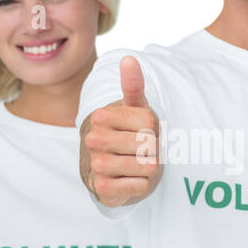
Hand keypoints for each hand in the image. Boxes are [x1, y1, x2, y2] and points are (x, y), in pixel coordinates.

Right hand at [81, 55, 161, 206]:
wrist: (112, 170)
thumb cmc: (128, 134)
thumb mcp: (134, 109)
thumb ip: (133, 85)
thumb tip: (129, 59)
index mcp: (100, 116)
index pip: (149, 121)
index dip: (154, 128)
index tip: (142, 131)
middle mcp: (93, 139)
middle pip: (148, 143)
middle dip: (152, 149)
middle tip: (140, 150)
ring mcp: (96, 165)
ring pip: (146, 165)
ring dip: (149, 168)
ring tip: (136, 164)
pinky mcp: (102, 189)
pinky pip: (140, 186)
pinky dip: (142, 184)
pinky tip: (130, 179)